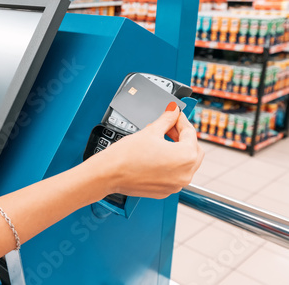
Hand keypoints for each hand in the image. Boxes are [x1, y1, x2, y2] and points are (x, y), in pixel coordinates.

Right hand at [84, 103, 203, 198]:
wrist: (109, 174)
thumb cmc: (126, 155)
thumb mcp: (150, 131)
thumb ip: (167, 119)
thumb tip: (173, 112)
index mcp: (185, 157)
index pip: (191, 133)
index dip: (182, 121)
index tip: (175, 116)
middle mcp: (185, 174)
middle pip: (193, 150)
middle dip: (183, 137)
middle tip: (169, 127)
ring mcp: (176, 185)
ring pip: (186, 164)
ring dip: (178, 151)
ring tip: (162, 140)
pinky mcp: (165, 191)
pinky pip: (175, 175)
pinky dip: (171, 165)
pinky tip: (157, 155)